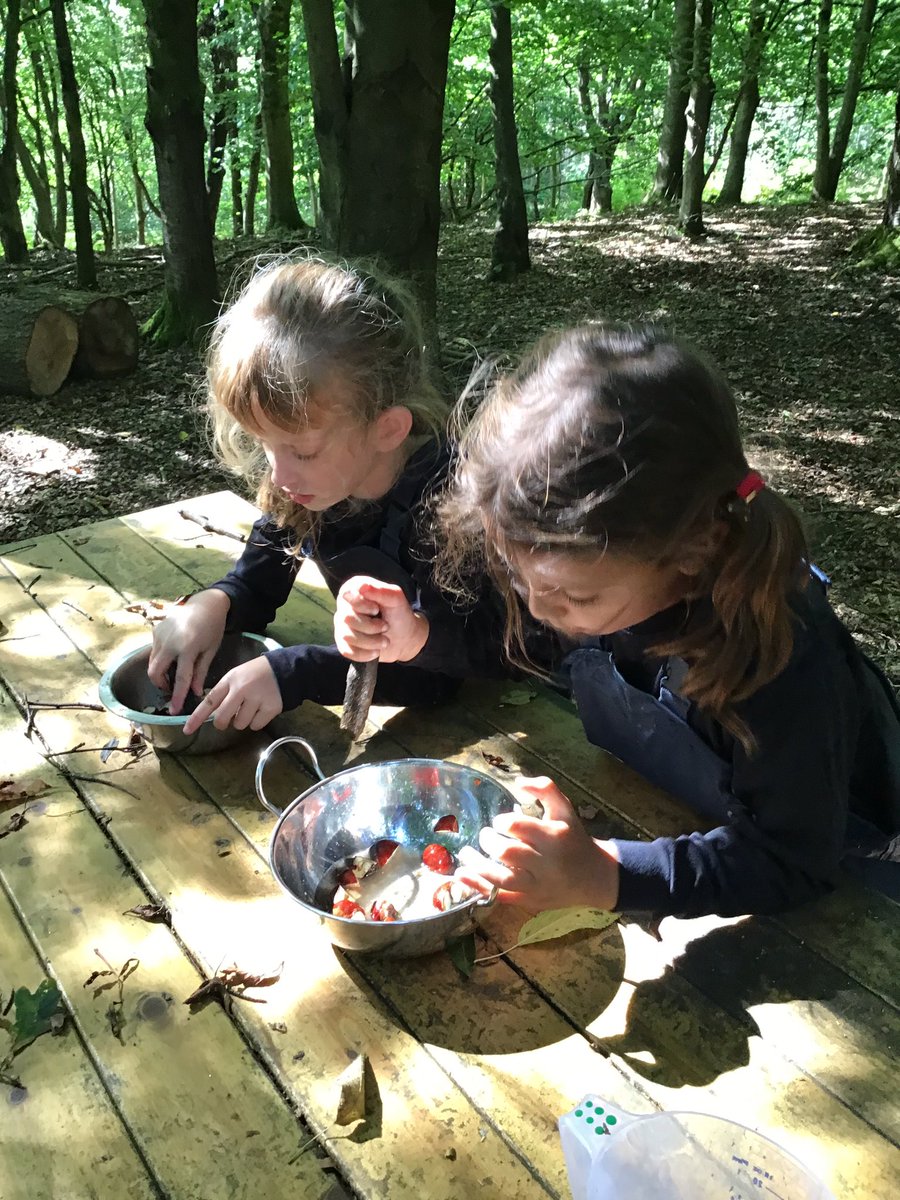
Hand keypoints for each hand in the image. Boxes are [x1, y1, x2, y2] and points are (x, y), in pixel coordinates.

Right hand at [147, 589, 230, 713]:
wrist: (206, 603)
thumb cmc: (213, 627)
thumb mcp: (210, 650)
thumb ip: (201, 671)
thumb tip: (196, 692)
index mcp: (187, 648)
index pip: (180, 678)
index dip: (176, 696)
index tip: (174, 711)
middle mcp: (169, 642)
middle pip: (155, 673)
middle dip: (161, 685)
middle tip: (172, 689)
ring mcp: (159, 635)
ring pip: (151, 663)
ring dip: (159, 674)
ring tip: (174, 674)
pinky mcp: (155, 631)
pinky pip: (153, 652)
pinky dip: (160, 660)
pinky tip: (172, 658)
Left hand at [182, 656, 282, 734]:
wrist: (285, 669)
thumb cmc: (256, 673)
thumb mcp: (237, 675)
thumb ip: (224, 693)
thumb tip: (213, 715)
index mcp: (230, 680)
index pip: (209, 701)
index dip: (197, 717)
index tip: (187, 730)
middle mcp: (241, 689)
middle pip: (222, 718)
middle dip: (223, 723)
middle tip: (229, 718)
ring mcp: (256, 699)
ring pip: (240, 724)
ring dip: (243, 720)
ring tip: (252, 707)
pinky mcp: (270, 708)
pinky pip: (255, 726)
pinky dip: (257, 721)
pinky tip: (262, 709)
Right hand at [333, 576, 429, 663]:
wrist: (404, 638)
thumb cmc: (399, 614)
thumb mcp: (396, 599)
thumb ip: (381, 591)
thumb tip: (362, 586)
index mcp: (354, 589)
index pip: (347, 595)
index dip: (363, 606)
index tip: (377, 610)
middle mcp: (344, 606)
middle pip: (347, 618)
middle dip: (371, 626)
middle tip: (385, 626)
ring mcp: (342, 625)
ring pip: (347, 636)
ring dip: (371, 641)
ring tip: (384, 641)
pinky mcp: (343, 643)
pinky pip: (347, 651)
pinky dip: (365, 653)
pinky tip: (376, 651)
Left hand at [456, 776, 619, 910]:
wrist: (593, 877)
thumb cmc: (574, 838)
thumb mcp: (565, 809)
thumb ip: (546, 788)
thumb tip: (518, 781)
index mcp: (555, 836)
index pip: (518, 827)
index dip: (502, 822)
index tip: (500, 822)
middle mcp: (547, 863)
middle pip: (508, 853)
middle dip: (489, 842)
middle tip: (485, 836)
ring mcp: (538, 886)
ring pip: (503, 879)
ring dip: (478, 866)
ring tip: (465, 855)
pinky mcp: (530, 901)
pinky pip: (501, 897)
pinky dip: (478, 887)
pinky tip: (462, 875)